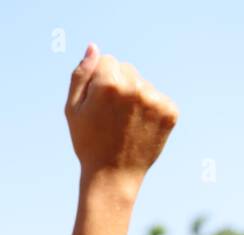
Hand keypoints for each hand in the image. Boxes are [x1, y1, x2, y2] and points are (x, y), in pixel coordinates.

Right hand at [66, 44, 177, 194]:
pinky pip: (157, 97)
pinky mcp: (170, 111)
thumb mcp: (73, 110)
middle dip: (117, 85)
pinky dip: (149, 109)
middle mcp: (135, 87)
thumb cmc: (88, 142)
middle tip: (109, 116)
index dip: (97, 82)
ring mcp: (155, 99)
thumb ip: (81, 75)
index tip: (95, 105)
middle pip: (126, 68)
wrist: (113, 176)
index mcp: (108, 84)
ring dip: (134, 97)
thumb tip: (93, 48)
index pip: (106, 60)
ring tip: (124, 124)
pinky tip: (138, 128)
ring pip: (142, 83)